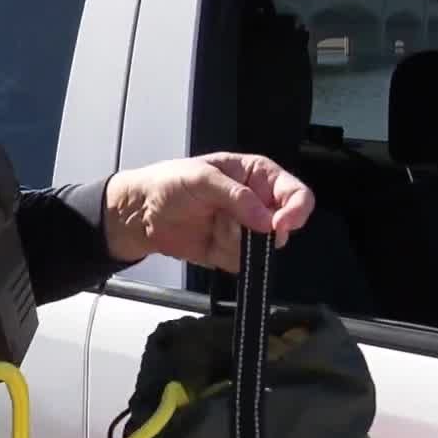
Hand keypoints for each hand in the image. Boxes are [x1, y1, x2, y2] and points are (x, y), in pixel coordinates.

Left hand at [103, 152, 314, 271]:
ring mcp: (244, 229)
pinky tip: (209, 241)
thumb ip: (236, 196)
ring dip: (240, 242)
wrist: (142, 213)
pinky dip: (227, 257)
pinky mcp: (230, 252)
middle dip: (266, 231)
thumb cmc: (169, 183)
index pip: (293, 191)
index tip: (280, 224)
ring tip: (215, 226)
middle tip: (243, 228)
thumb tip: (264, 218)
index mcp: (256, 175)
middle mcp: (256, 202)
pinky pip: (242, 262)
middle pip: (285, 224)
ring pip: (263, 247)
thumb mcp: (202, 178)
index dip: (295, 208)